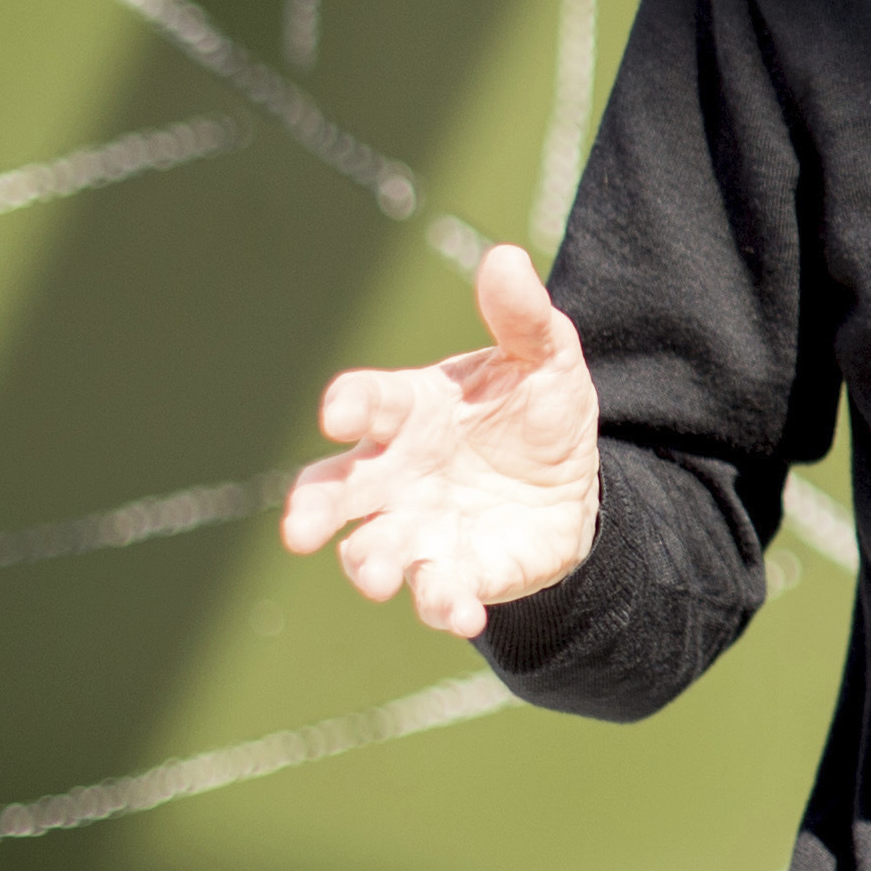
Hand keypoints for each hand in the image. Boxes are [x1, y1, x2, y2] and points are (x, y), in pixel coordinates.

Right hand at [280, 242, 602, 639]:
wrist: (571, 485)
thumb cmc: (533, 411)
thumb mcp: (544, 358)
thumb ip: (521, 317)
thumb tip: (505, 258)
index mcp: (411, 411)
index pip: (367, 403)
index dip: (350, 406)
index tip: (340, 413)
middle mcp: (396, 474)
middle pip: (337, 489)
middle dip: (314, 508)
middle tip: (299, 529)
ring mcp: (419, 528)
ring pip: (373, 550)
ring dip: (369, 564)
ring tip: (378, 575)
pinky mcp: (456, 571)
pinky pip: (439, 592)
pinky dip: (444, 604)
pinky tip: (462, 613)